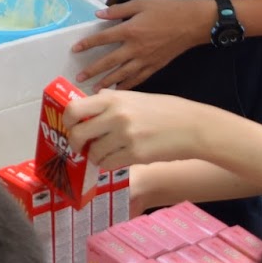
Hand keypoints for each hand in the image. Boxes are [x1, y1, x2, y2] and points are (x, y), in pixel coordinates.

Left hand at [64, 90, 211, 170]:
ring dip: (95, 157)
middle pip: (78, 134)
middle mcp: (116, 116)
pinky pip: (109, 164)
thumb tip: (89, 106)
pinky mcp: (136, 154)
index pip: (74, 109)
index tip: (70, 127)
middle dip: (75, 144)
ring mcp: (125, 136)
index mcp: (113, 99)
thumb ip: (110, 102)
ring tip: (104, 153)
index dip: (67, 121)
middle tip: (80, 147)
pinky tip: (116, 159)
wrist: (194, 126)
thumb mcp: (134, 98)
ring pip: (94, 153)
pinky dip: (108, 164)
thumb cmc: (164, 110)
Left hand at [72, 0, 212, 88]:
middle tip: (78, 78)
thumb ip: (118, 10)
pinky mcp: (155, 66)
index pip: (103, 39)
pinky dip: (128, 86)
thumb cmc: (166, 10)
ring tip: (94, 90)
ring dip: (107, 82)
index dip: (87, 44)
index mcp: (130, 31)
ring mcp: (146, 60)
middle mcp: (135, 48)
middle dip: (93, 70)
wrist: (193, 23)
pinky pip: (138, 79)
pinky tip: (119, 92)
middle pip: (109, 61)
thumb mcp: (141, 4)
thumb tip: (98, 14)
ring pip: (122, 74)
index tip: (75, 50)